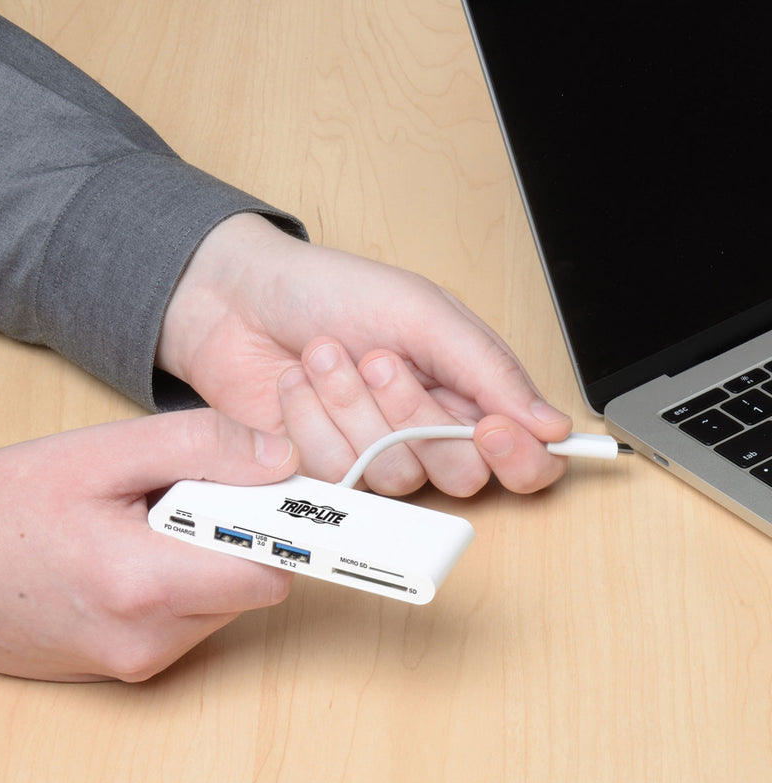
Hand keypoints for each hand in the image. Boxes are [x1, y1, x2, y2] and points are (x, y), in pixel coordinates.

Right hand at [0, 409, 296, 681]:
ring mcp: (138, 660)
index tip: (270, 492)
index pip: (269, 571)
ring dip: (208, 558)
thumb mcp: (104, 452)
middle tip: (186, 495)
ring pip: (223, 602)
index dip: (278, 526)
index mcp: (146, 586)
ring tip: (150, 522)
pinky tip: (136, 551)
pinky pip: (190, 620)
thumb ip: (202, 446)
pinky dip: (183, 581)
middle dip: (237, 535)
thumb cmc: (8, 505)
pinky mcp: (128, 666)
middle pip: (250, 586)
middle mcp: (149, 640)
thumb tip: (281, 458)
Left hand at [157, 213, 571, 496]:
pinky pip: (339, 475)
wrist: (243, 298)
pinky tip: (297, 385)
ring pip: (396, 476)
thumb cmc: (334, 291)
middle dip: (413, 417)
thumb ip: (489, 370)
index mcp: (468, 389)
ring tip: (324, 356)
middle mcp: (430, 431)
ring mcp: (378, 455)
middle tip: (377, 360)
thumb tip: (553, 428)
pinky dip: (313, 423)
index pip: (526, 457)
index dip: (518, 457)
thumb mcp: (423, 312)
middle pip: (461, 475)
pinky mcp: (329, 470)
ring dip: (353, 410)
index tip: (489, 428)